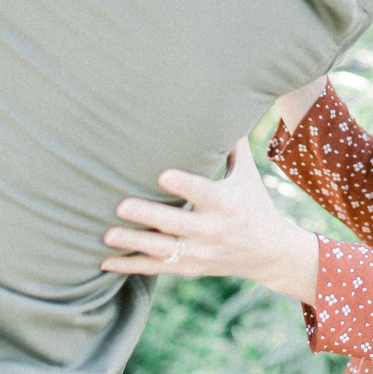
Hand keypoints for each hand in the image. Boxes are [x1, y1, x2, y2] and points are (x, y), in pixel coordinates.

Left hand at [101, 139, 319, 304]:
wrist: (268, 253)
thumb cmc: (253, 204)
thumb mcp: (248, 175)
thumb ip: (232, 146)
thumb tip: (226, 105)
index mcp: (228, 203)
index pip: (203, 192)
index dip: (184, 185)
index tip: (162, 175)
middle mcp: (213, 229)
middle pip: (176, 223)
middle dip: (148, 216)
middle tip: (121, 205)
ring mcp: (200, 252)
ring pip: (161, 250)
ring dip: (133, 242)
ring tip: (106, 234)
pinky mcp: (189, 268)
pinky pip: (156, 268)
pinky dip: (130, 266)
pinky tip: (104, 261)